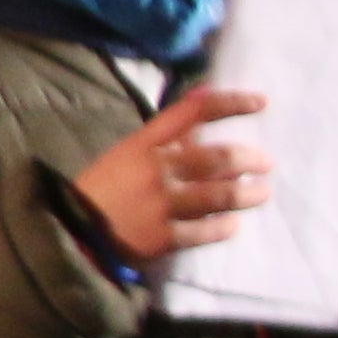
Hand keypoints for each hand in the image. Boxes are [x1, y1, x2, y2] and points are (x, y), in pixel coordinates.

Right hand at [71, 85, 272, 262]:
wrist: (73, 230)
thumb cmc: (105, 187)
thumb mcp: (129, 152)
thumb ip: (168, 133)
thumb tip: (205, 101)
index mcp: (144, 143)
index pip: (194, 113)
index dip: (231, 104)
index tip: (260, 102)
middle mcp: (156, 169)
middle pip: (218, 158)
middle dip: (249, 159)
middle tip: (265, 164)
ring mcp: (161, 204)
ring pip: (221, 195)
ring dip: (248, 194)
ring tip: (261, 193)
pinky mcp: (163, 237)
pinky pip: (206, 231)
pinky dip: (224, 227)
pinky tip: (232, 224)